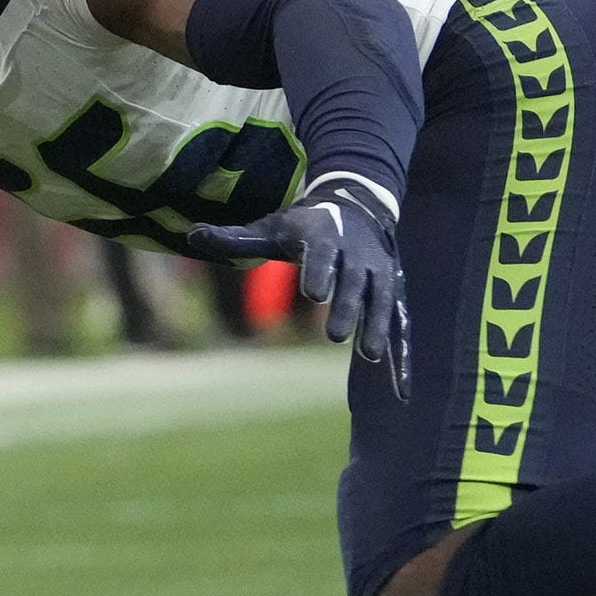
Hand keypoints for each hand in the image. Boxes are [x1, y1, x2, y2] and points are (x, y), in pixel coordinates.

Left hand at [177, 170, 410, 396]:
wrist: (358, 206)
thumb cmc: (305, 225)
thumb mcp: (272, 228)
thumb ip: (236, 239)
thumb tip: (192, 235)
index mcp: (326, 237)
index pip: (323, 254)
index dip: (320, 271)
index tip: (314, 293)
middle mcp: (357, 255)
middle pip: (353, 282)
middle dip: (347, 307)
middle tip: (335, 336)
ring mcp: (378, 274)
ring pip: (381, 300)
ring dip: (379, 326)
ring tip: (371, 355)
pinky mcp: (392, 292)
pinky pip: (399, 322)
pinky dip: (403, 353)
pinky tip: (401, 388)